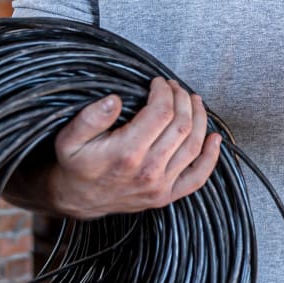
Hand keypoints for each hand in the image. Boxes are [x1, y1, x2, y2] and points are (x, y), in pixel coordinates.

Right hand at [41, 78, 221, 220]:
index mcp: (127, 153)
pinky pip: (197, 178)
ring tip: (194, 101)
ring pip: (194, 146)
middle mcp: (148, 171)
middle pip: (181, 126)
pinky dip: (211, 157)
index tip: (158, 82)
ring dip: (199, 119)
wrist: (76, 200)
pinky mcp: (166, 196)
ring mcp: (160, 186)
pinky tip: (214, 138)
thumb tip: (115, 99)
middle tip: (176, 88)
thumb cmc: (75, 165)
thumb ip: (91, 117)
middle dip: (182, 100)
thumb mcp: (69, 138)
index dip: (164, 92)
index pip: (161, 113)